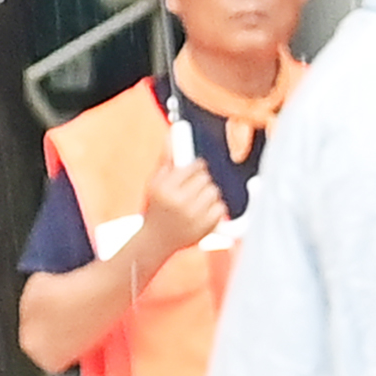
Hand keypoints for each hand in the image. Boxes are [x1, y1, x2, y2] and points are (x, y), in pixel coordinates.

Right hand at [130, 149, 229, 271]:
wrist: (155, 241)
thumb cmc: (156, 208)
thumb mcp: (155, 184)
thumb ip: (167, 159)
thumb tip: (173, 134)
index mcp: (164, 188)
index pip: (194, 167)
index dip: (196, 168)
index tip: (194, 172)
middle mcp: (177, 201)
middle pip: (206, 179)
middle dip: (202, 182)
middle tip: (192, 190)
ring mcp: (192, 216)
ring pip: (215, 192)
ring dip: (209, 195)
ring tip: (196, 202)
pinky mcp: (204, 227)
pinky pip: (221, 208)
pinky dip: (214, 209)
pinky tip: (201, 213)